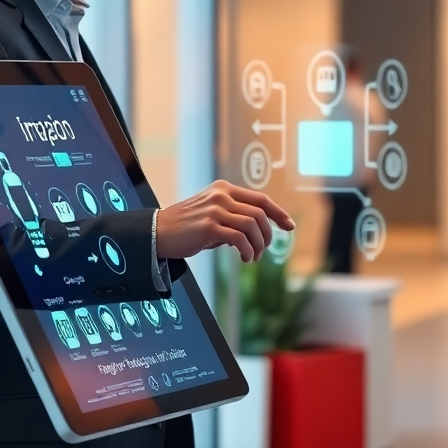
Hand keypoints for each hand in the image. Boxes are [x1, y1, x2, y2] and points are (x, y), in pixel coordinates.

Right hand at [154, 180, 293, 262]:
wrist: (158, 232)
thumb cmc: (187, 226)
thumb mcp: (212, 213)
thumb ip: (234, 216)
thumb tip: (259, 230)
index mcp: (224, 189)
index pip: (260, 199)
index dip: (278, 213)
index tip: (289, 226)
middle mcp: (221, 196)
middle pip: (259, 213)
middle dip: (268, 234)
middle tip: (264, 249)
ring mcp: (215, 210)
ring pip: (252, 226)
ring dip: (258, 245)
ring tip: (252, 257)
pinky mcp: (209, 227)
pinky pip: (239, 239)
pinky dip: (247, 250)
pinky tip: (245, 258)